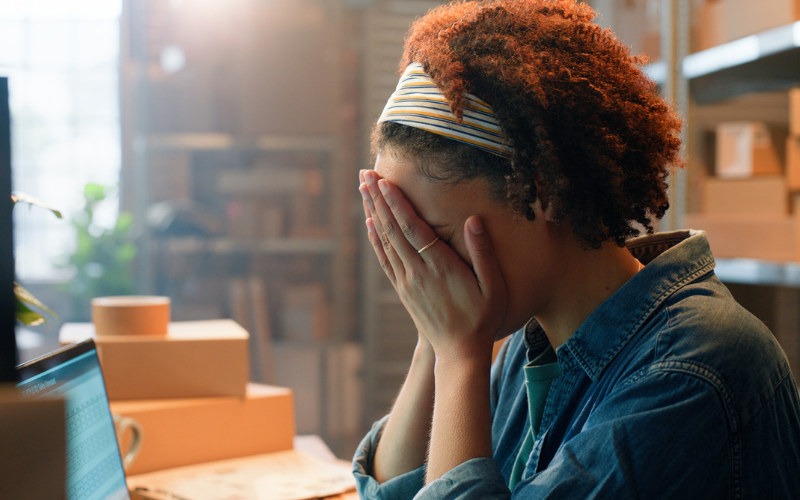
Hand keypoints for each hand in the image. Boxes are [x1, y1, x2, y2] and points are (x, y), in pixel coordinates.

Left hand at [359, 169, 506, 362]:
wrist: (459, 352)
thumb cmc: (482, 318)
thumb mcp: (493, 287)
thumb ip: (483, 253)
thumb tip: (474, 220)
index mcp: (440, 267)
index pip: (412, 228)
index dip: (397, 203)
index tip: (384, 181)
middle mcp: (417, 272)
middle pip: (392, 229)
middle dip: (378, 199)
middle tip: (364, 174)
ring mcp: (406, 282)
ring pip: (385, 241)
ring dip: (373, 212)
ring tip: (363, 189)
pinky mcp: (402, 290)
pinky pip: (385, 259)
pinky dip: (375, 239)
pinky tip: (370, 224)